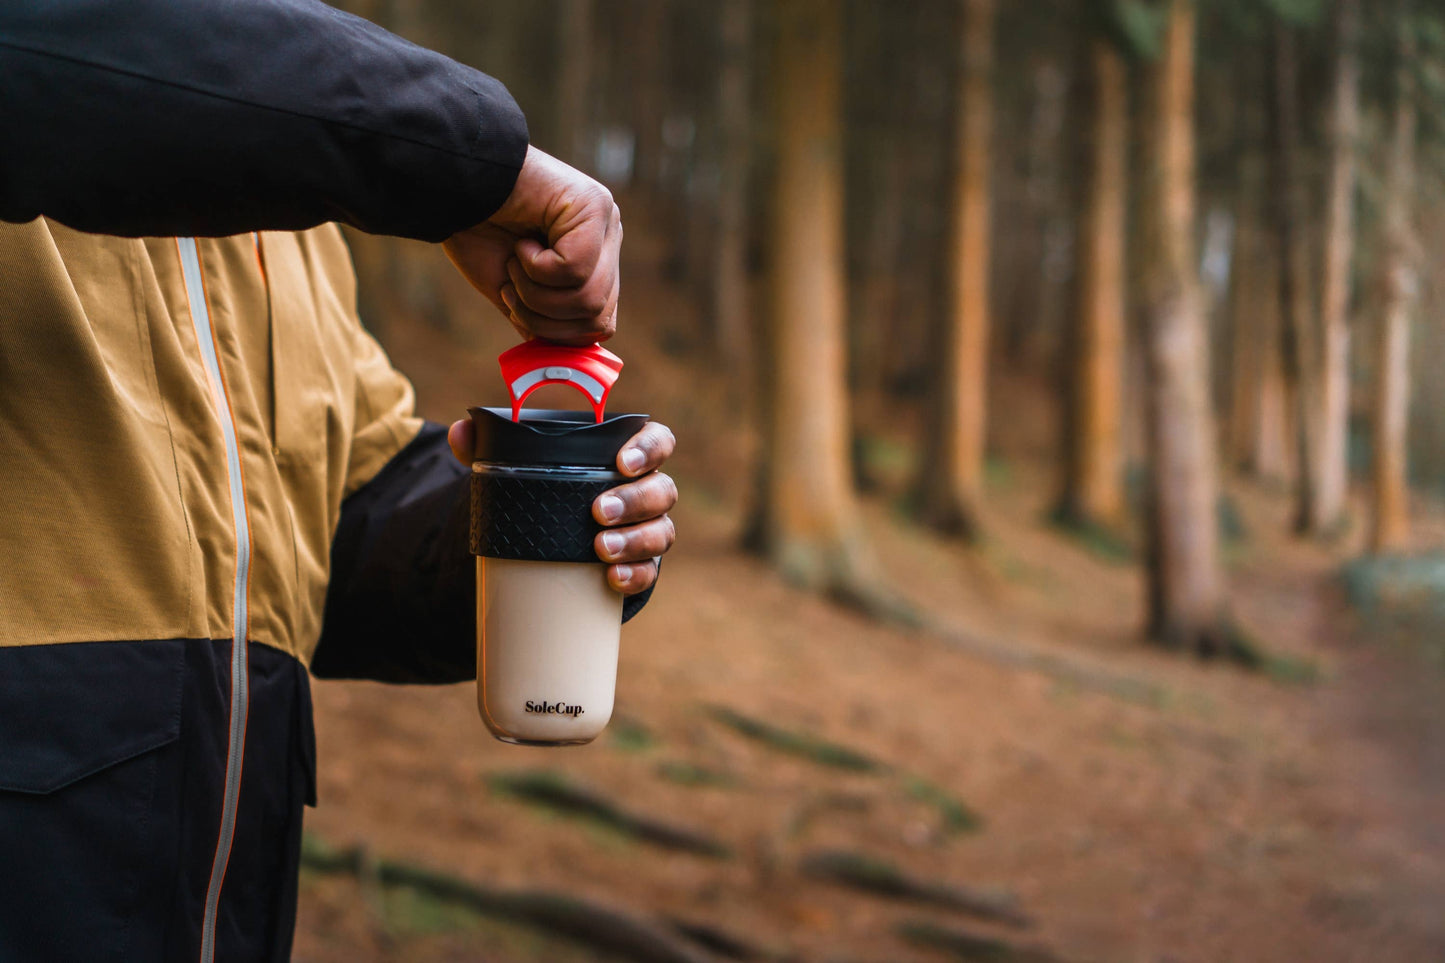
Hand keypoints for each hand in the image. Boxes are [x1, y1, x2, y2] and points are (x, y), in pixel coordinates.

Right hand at [443, 146, 621, 344]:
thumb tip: (565, 361)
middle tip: (511, 286)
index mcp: (594, 261)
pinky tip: (521, 242)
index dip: (556, 333)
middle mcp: (607, 239)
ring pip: (588, 299)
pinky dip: (535, 268)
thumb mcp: (514, 291)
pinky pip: (573, 270)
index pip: (600, 324)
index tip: (516, 305)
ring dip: (535, 293)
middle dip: (543, 318)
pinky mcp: (593, 206)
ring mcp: (604, 221)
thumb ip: (544, 321)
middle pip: (597, 319)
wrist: (448, 184)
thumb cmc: (474, 231)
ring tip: (514, 262)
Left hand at [447, 420, 676, 595]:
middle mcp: (647, 490)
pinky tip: (612, 578)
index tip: (622, 461)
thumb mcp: (522, 464)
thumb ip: (489, 444)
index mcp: (629, 455)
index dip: (649, 448)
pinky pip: (649, 572)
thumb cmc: (549, 486)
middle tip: (597, 511)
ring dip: (636, 540)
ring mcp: (648, 529)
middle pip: (662, 490)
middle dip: (633, 500)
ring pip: (661, 532)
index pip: (658, 440)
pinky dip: (635, 575)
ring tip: (601, 549)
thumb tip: (460, 432)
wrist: (553, 535)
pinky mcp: (641, 564)